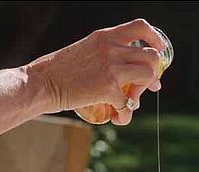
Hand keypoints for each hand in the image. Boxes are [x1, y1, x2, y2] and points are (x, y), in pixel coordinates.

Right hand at [27, 19, 166, 124]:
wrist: (41, 83)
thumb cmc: (58, 71)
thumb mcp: (84, 51)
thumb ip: (105, 55)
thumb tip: (125, 72)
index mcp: (105, 36)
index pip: (141, 27)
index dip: (155, 40)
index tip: (157, 52)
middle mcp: (111, 48)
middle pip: (151, 56)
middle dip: (152, 74)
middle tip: (145, 87)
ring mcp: (111, 68)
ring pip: (148, 76)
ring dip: (141, 92)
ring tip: (128, 102)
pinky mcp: (107, 89)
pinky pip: (128, 103)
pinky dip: (124, 113)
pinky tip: (116, 117)